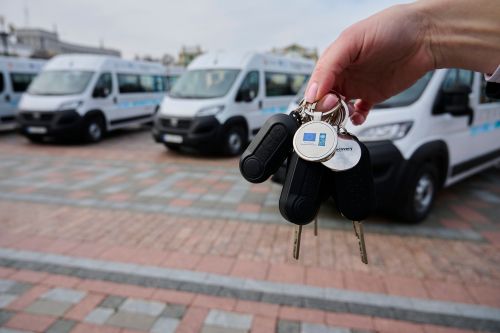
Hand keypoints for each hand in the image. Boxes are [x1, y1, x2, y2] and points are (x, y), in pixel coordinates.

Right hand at [306, 3, 434, 123]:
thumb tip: (313, 92)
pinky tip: (359, 116)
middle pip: (324, 99)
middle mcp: (344, 73)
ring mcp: (358, 85)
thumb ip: (329, 66)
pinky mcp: (373, 95)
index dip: (316, 96)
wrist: (426, 36)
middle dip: (326, 108)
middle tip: (336, 108)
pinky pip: (358, 112)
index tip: (324, 103)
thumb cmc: (392, 27)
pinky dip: (356, 118)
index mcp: (334, 59)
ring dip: (339, 115)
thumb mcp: (352, 40)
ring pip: (339, 108)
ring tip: (347, 114)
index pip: (316, 84)